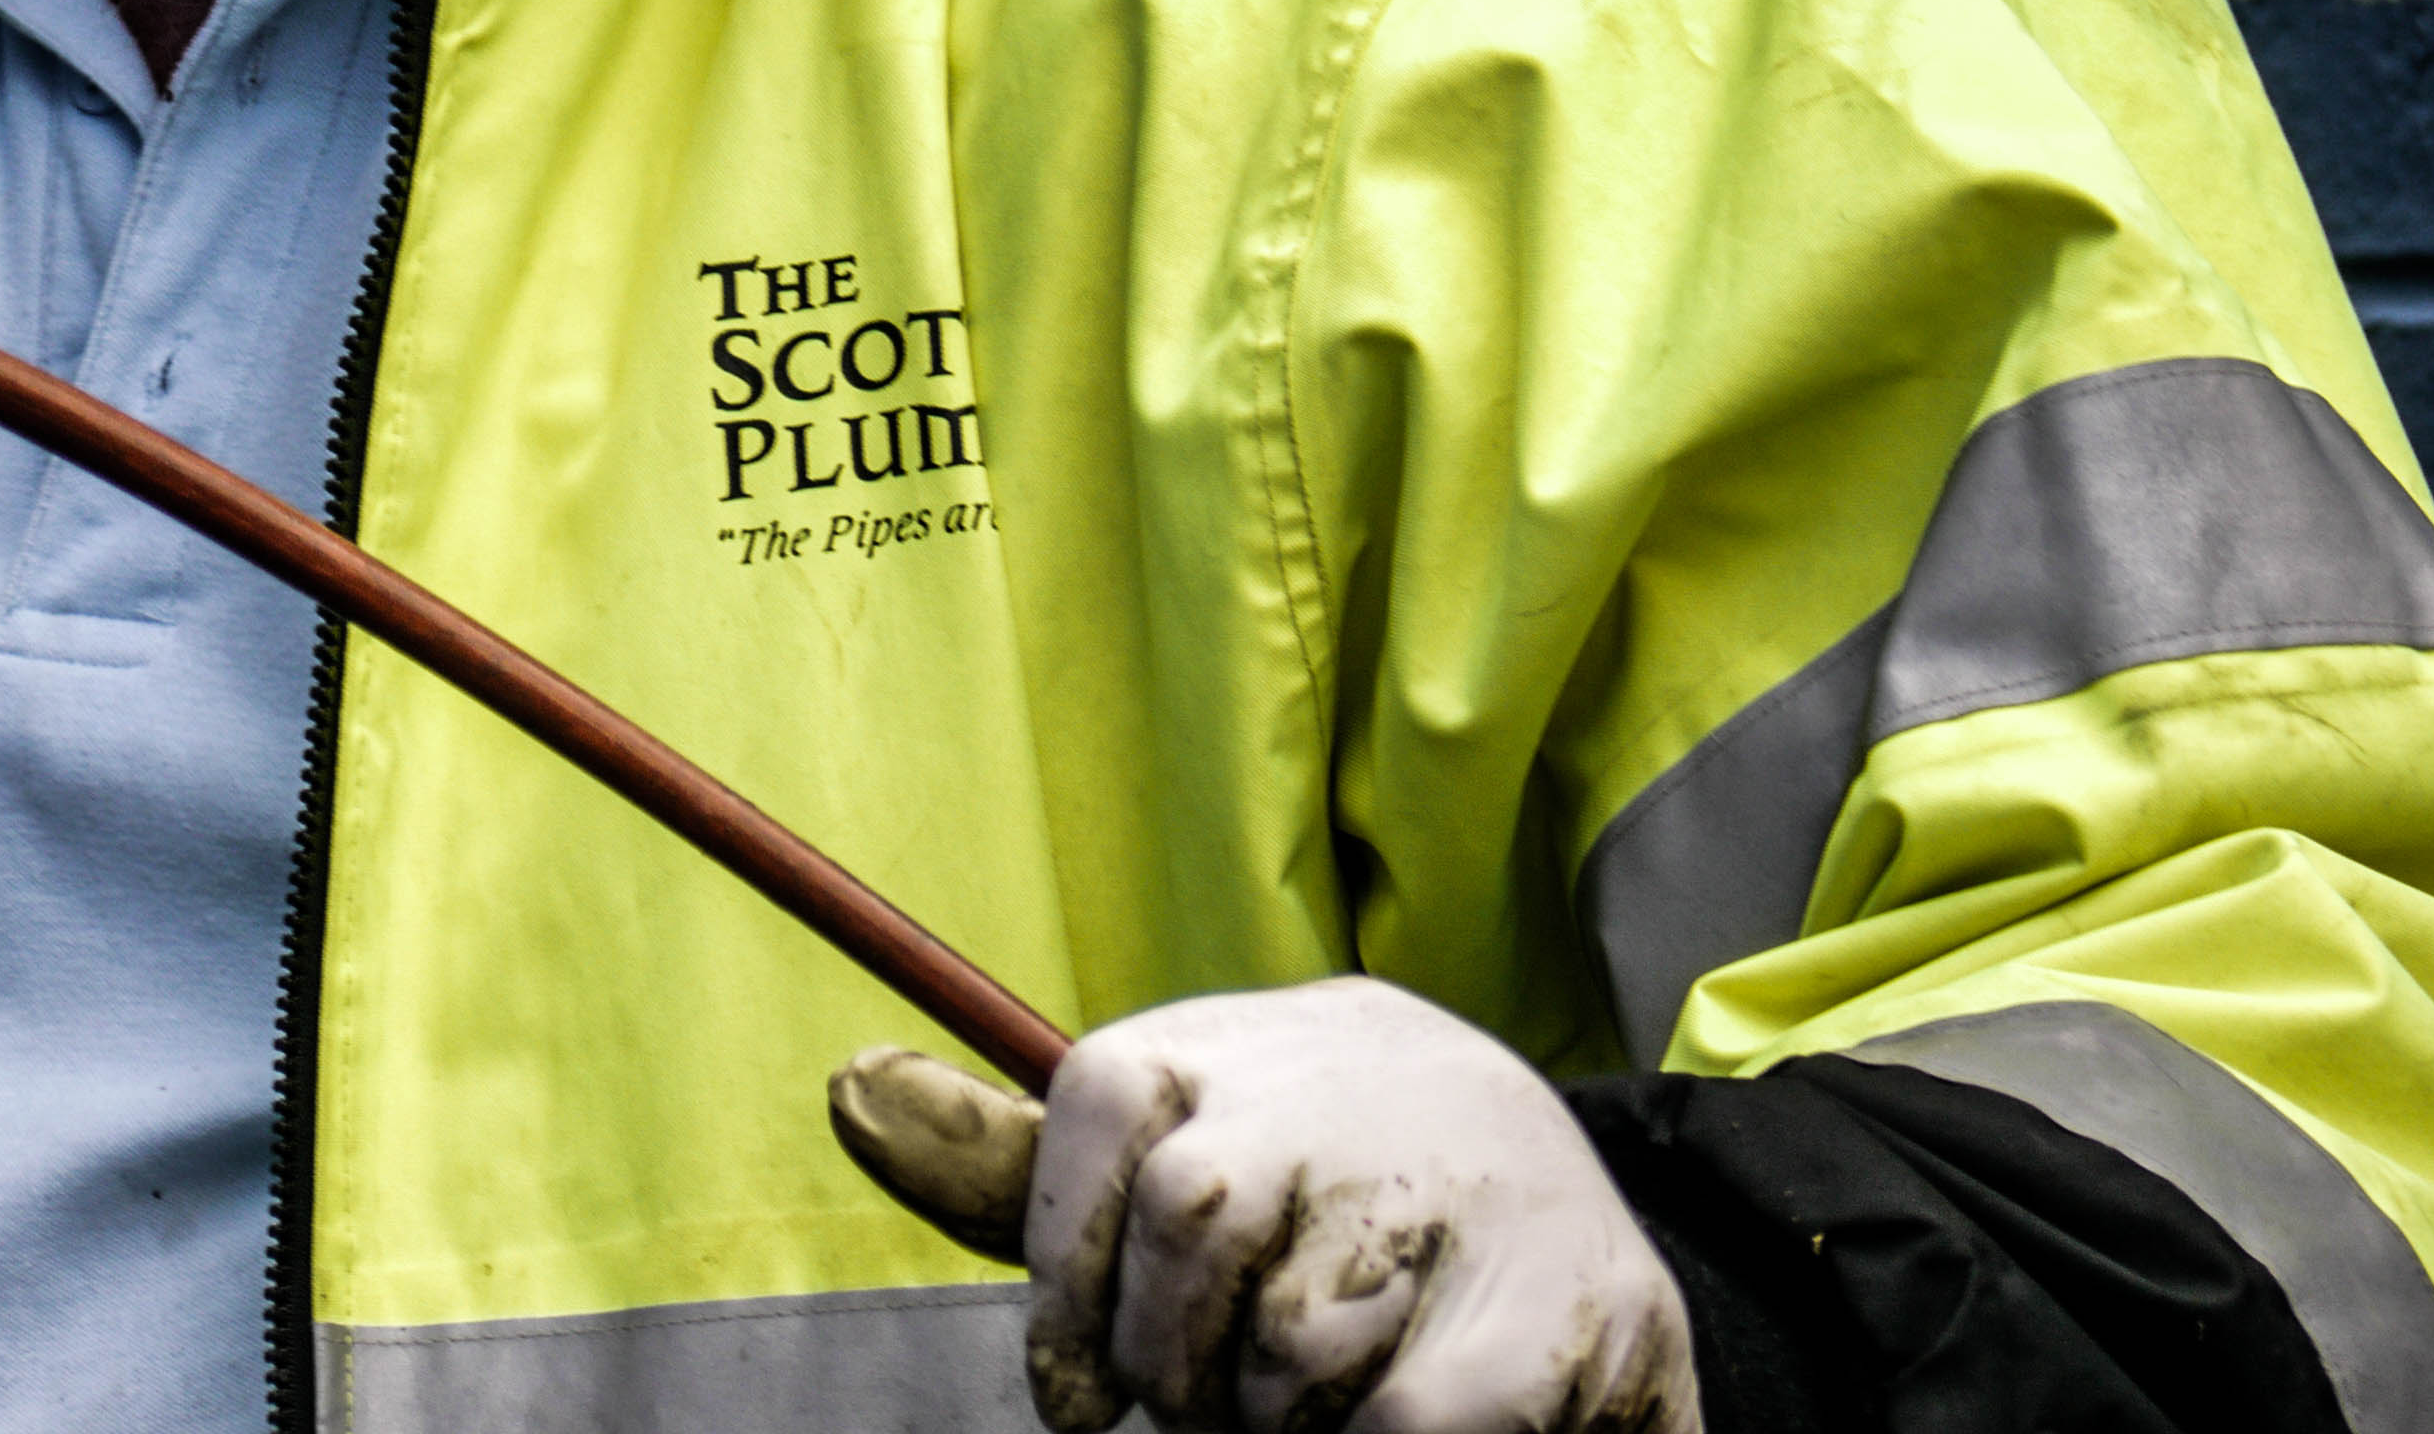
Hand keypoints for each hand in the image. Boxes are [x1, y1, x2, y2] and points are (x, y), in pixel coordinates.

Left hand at [832, 977, 1697, 1433]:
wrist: (1585, 1225)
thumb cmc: (1331, 1199)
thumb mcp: (1184, 1153)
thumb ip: (1030, 1171)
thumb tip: (849, 1091)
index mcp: (1251, 1038)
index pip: (1101, 1092)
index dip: (1064, 1254)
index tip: (1078, 1384)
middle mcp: (1360, 1078)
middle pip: (1191, 1207)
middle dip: (1169, 1353)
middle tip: (1200, 1407)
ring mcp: (1470, 1179)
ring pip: (1294, 1336)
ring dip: (1274, 1416)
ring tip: (1313, 1402)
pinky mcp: (1568, 1302)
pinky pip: (1406, 1422)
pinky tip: (1391, 1425)